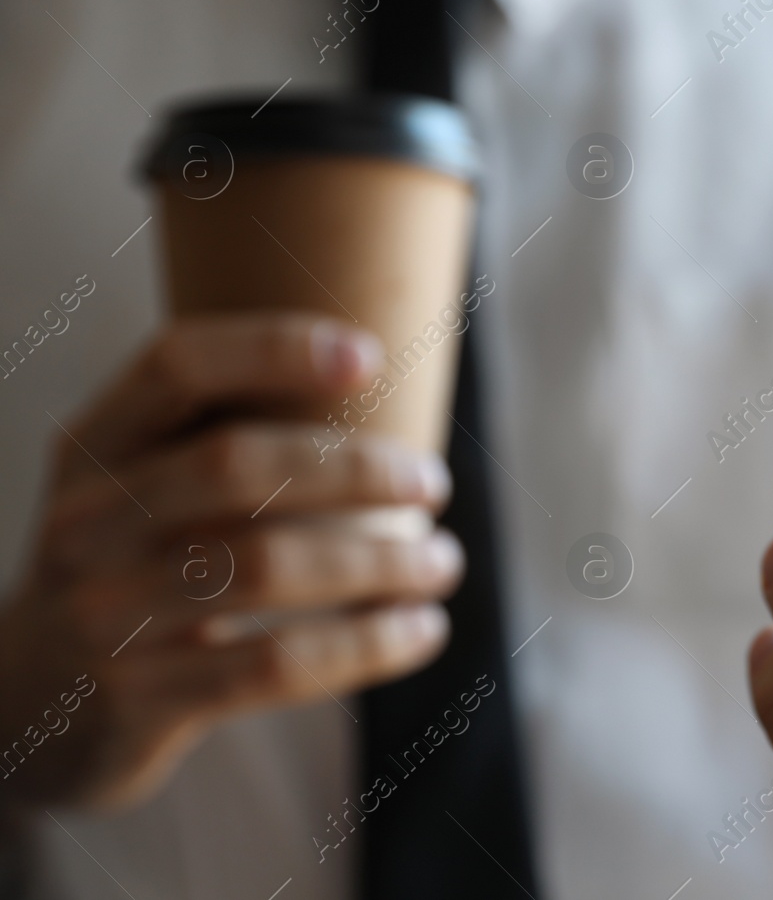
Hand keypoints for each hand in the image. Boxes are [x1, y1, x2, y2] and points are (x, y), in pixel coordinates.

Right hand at [0, 315, 461, 811]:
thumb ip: (222, 438)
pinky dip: (367, 644)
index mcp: (93, 446)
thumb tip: (382, 381)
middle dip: (355, 469)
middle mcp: (86, 521)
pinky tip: (423, 630)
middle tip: (434, 481)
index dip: (273, 349)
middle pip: (233, 465)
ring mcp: (102, 614)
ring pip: (265, 568)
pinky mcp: (138, 701)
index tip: (370, 357)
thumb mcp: (139, 493)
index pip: (176, 366)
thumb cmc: (130, 570)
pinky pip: (275, 664)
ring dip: (380, 563)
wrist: (20, 710)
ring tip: (444, 561)